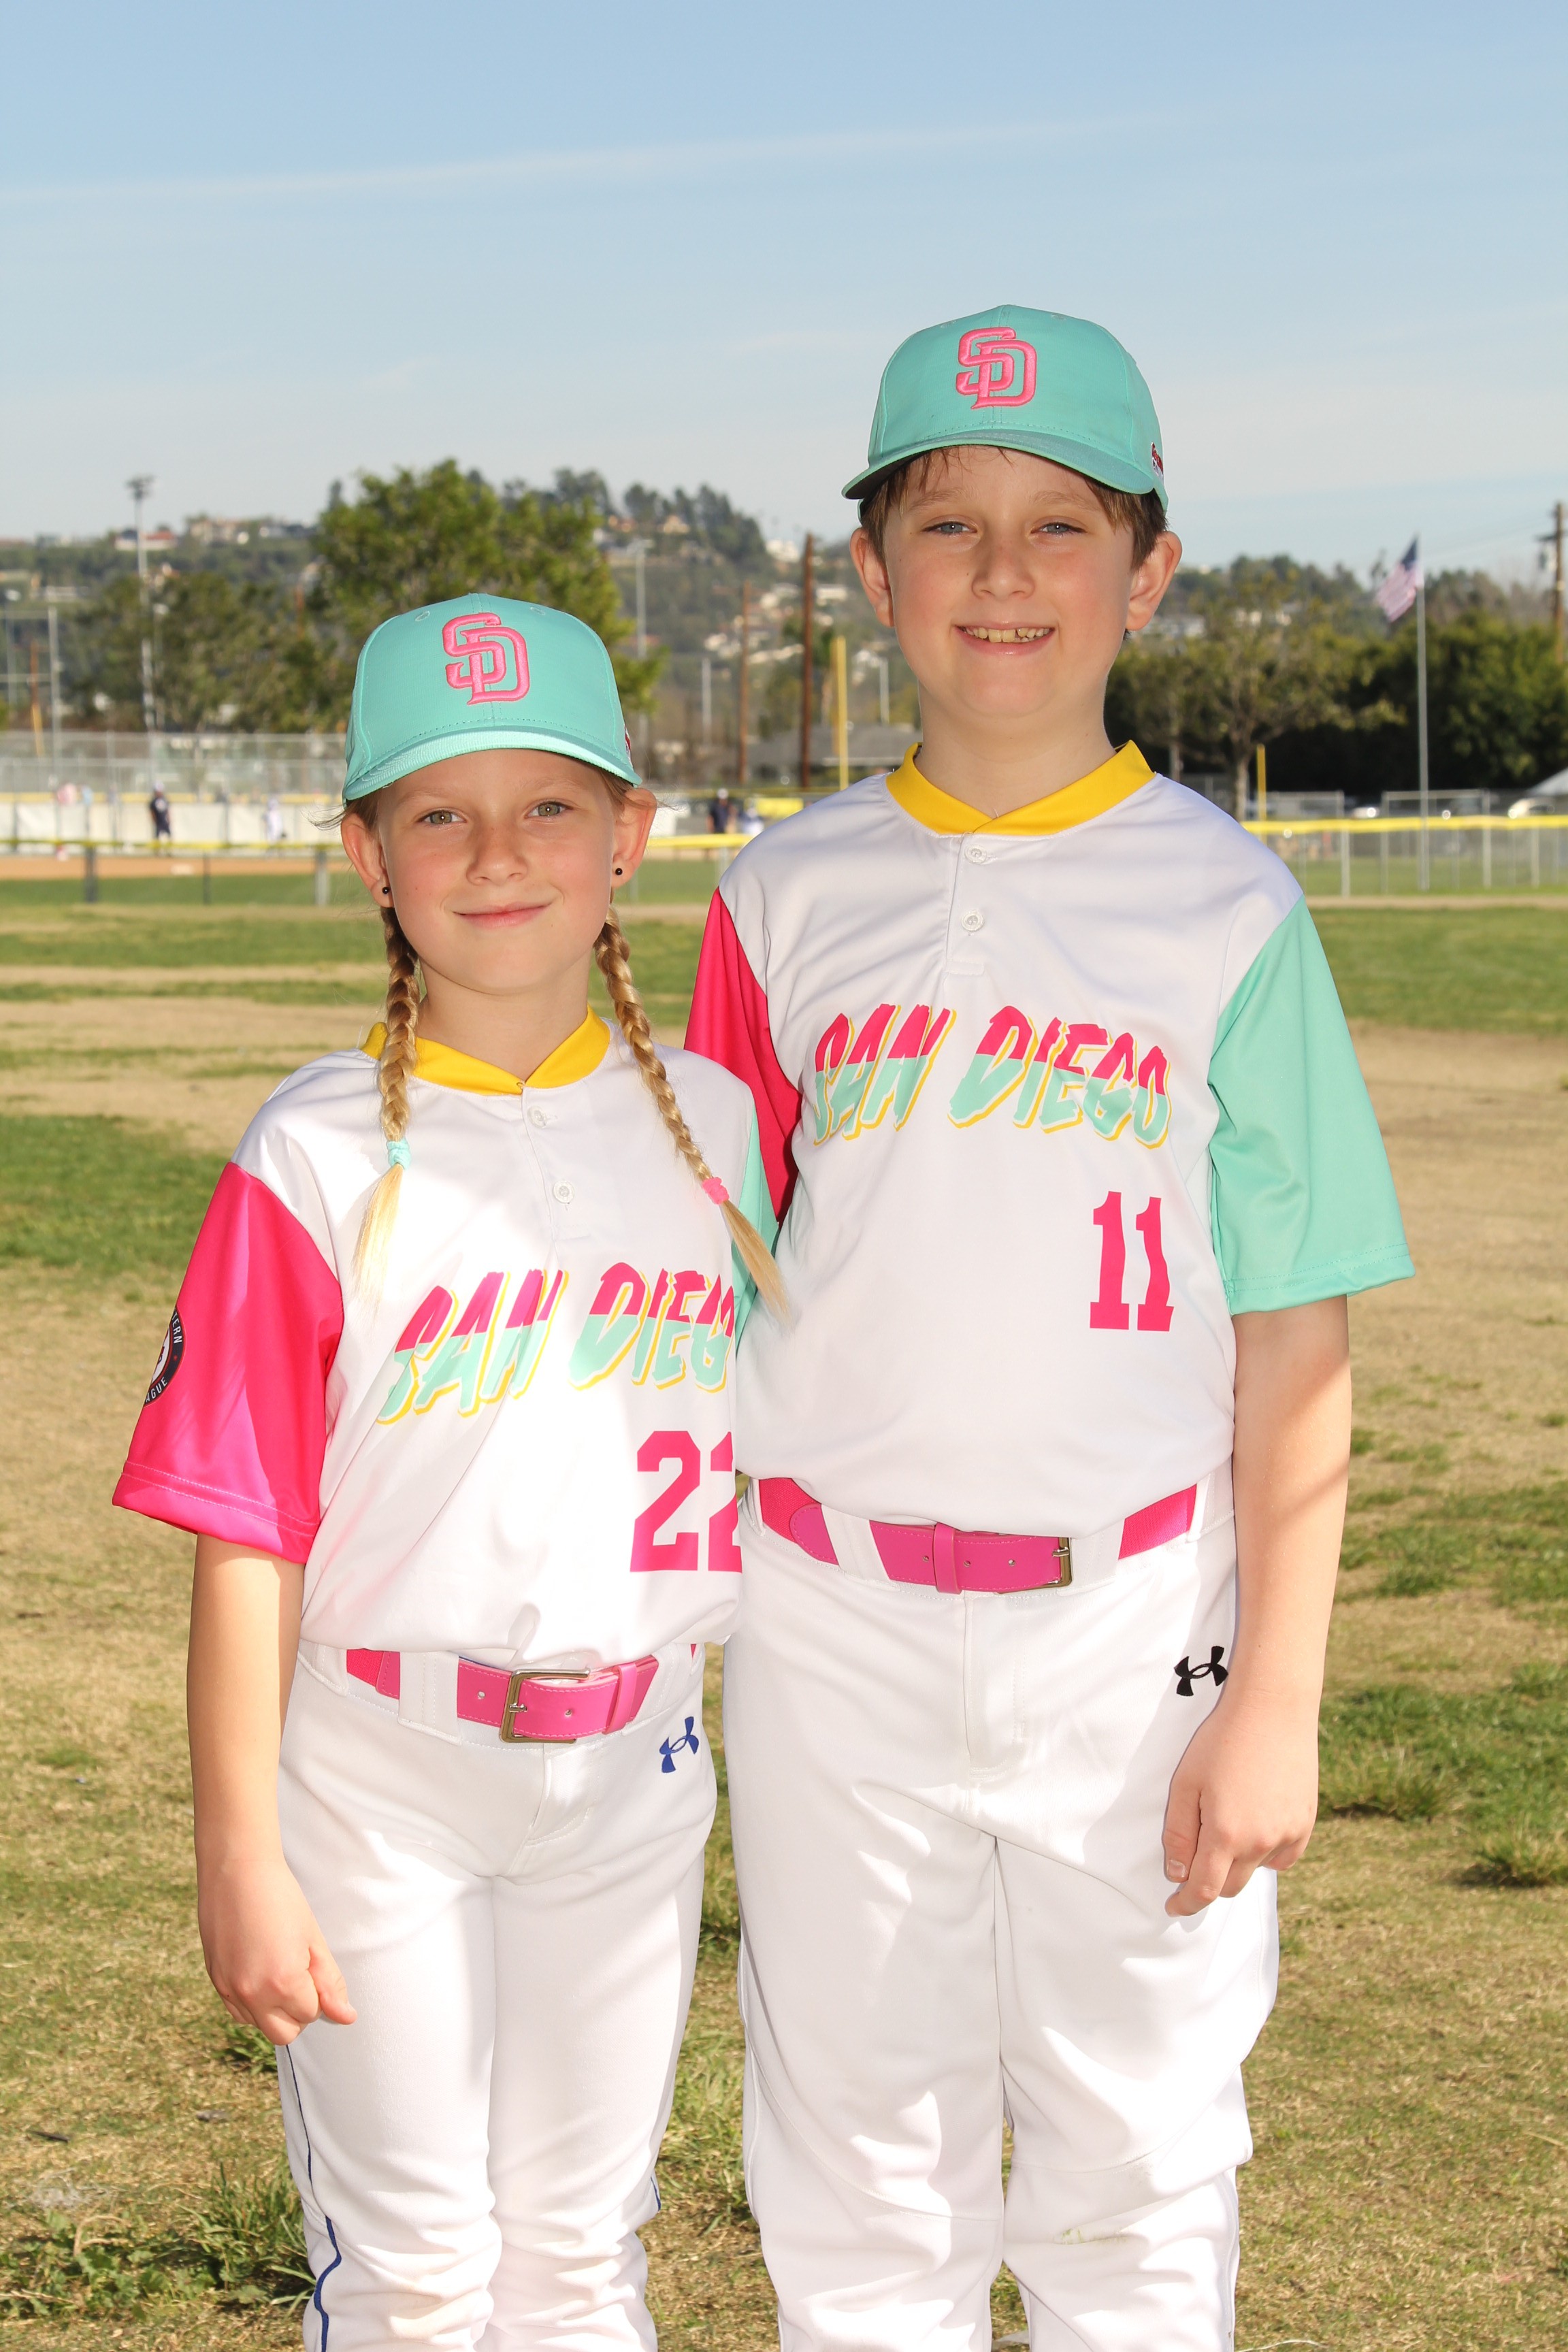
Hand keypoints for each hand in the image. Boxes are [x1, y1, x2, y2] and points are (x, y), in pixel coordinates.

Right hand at [197, 1847, 355, 2043]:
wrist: (237, 1871)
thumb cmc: (281, 1899)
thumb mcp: (313, 1939)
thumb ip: (330, 1982)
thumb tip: (347, 2017)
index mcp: (283, 1982)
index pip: (311, 2014)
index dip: (317, 1992)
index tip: (311, 1963)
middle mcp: (252, 1994)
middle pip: (285, 2034)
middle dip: (298, 2012)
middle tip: (299, 1974)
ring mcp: (229, 1990)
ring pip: (259, 2025)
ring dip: (274, 2009)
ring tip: (277, 1968)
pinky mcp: (215, 1982)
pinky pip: (238, 2012)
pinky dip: (252, 2003)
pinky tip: (258, 1971)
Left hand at [1161, 1685, 1318, 1917]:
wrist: (1272, 1710)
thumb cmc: (1221, 1742)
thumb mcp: (1185, 1784)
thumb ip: (1178, 1833)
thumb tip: (1178, 1873)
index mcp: (1226, 1835)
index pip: (1204, 1890)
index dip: (1186, 1904)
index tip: (1174, 1907)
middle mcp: (1260, 1843)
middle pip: (1230, 1886)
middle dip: (1209, 1883)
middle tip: (1194, 1863)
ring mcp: (1288, 1835)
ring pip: (1257, 1871)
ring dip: (1238, 1863)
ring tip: (1227, 1825)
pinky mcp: (1305, 1824)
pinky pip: (1283, 1857)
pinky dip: (1266, 1854)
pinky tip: (1255, 1826)